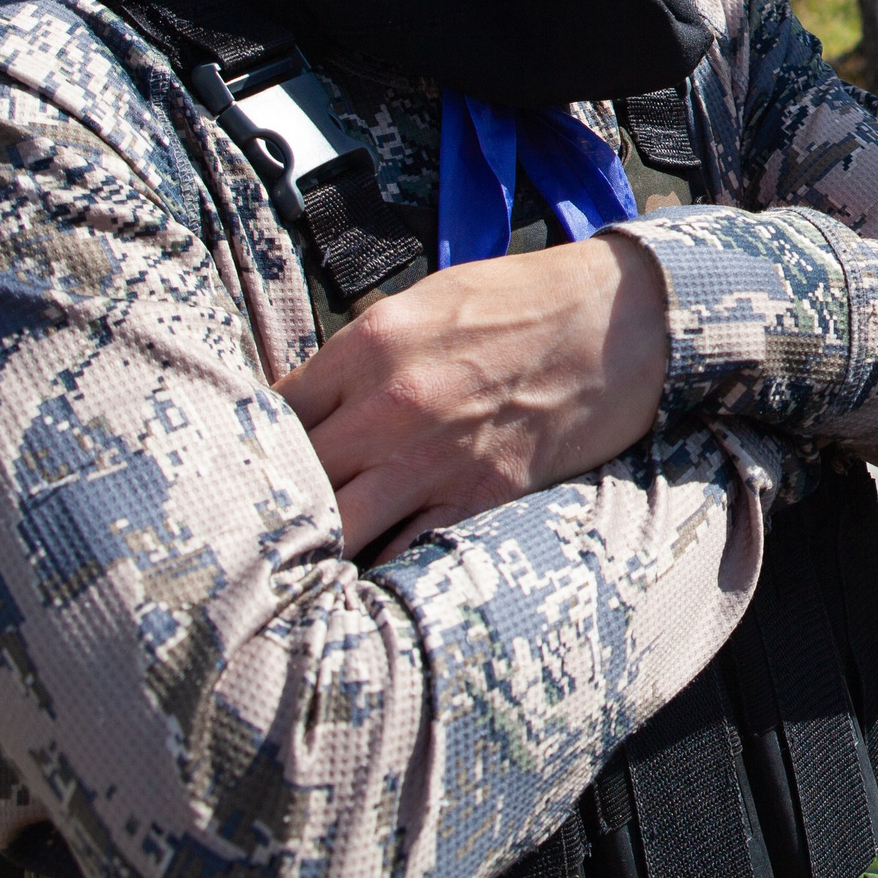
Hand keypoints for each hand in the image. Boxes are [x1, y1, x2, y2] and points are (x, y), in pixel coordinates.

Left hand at [277, 233, 669, 559]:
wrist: (625, 320)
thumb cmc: (528, 300)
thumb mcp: (429, 300)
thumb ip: (365, 351)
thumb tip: (317, 398)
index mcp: (368, 345)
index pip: (272, 411)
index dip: (252, 444)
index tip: (251, 463)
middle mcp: (388, 406)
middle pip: (290, 478)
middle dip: (269, 502)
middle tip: (258, 526)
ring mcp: (431, 460)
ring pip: (334, 531)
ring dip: (315, 546)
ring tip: (299, 565)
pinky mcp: (479, 499)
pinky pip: (404, 555)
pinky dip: (381, 568)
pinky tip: (367, 577)